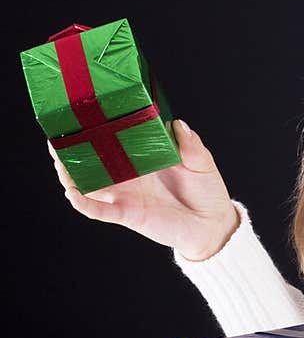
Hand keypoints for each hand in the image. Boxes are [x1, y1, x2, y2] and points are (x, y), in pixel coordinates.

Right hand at [47, 120, 240, 260]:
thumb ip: (191, 145)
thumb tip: (177, 123)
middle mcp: (129, 176)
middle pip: (94, 161)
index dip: (100, 128)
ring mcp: (125, 195)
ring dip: (71, 173)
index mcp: (143, 158)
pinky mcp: (127, 214)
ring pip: (89, 184)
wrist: (212, 226)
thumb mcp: (202, 163)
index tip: (84, 112)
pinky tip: (72, 193)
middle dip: (74, 149)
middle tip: (57, 133)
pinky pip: (99, 210)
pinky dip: (84, 203)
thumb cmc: (207, 192)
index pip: (116, 140)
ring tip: (57, 158)